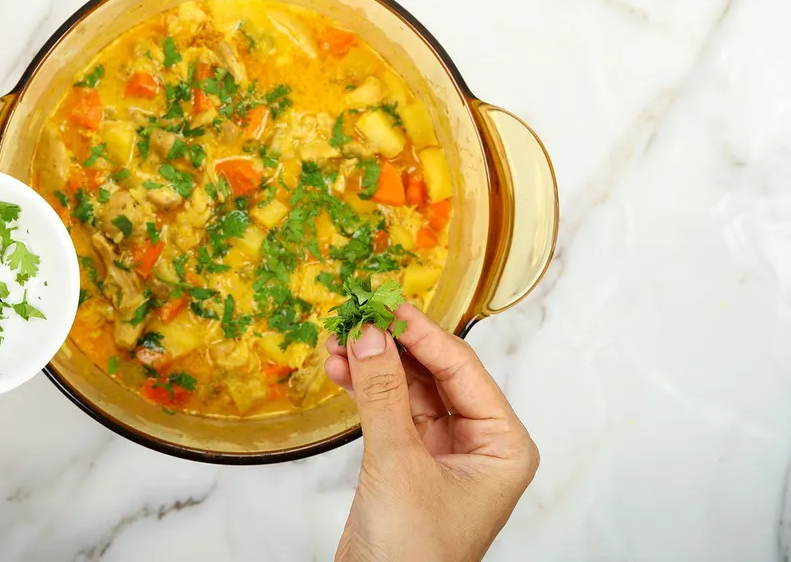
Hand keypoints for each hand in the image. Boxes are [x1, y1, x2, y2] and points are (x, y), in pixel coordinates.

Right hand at [325, 304, 538, 561]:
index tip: (388, 304)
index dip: (423, 334)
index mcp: (503, 445)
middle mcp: (478, 444)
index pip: (462, 370)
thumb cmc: (414, 554)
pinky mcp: (407, 462)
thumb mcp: (398, 464)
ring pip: (406, 389)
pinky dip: (363, 389)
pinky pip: (387, 411)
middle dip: (392, 346)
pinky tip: (338, 369)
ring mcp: (442, 452)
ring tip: (337, 341)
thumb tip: (370, 334)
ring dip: (371, 364)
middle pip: (434, 374)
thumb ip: (383, 393)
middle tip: (357, 316)